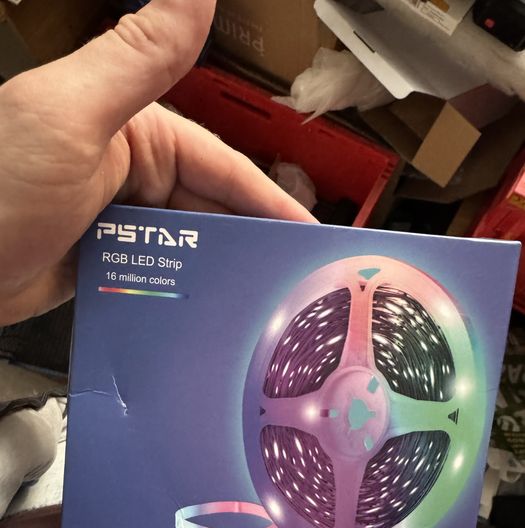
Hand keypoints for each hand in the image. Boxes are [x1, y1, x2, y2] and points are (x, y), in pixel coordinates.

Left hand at [0, 0, 314, 325]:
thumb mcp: (72, 117)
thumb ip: (139, 57)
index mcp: (138, 132)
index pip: (223, 166)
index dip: (268, 200)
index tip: (304, 231)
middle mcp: (134, 174)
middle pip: (213, 212)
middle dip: (251, 244)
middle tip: (288, 279)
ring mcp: (122, 222)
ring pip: (191, 249)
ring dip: (221, 274)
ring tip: (256, 303)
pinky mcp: (109, 262)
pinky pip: (162, 276)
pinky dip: (185, 292)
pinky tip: (206, 313)